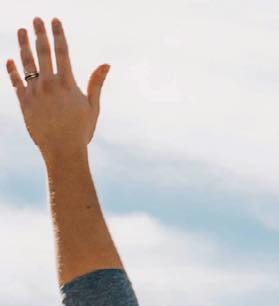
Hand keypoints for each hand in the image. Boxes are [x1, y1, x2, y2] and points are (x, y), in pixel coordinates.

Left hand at [7, 19, 107, 156]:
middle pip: (43, 52)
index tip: (54, 20)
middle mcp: (49, 85)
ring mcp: (35, 92)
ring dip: (23, 44)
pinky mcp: (24, 102)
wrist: (63, 151)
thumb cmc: (80, 131)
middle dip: (39, 33)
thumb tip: (106, 64)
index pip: (61, 52)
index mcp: (67, 84)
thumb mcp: (92, 107)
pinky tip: (10, 59)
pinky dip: (12, 70)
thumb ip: (96, 83)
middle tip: (36, 18)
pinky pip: (16, 81)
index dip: (58, 34)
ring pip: (27, 62)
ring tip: (21, 30)